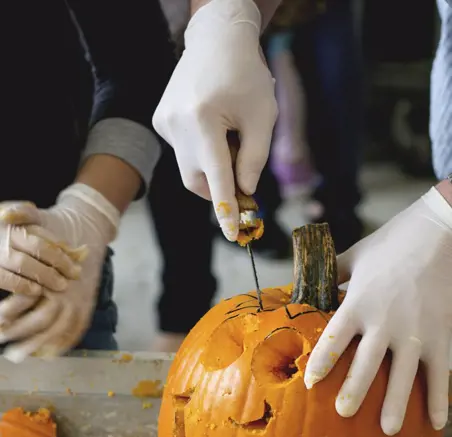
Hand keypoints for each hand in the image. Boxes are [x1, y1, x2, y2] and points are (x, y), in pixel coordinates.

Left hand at [0, 184, 119, 361]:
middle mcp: (67, 291)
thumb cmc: (57, 228)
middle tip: (1, 343)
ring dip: (36, 345)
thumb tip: (4, 215)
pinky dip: (61, 345)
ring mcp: (78, 301)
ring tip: (16, 355)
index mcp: (53, 273)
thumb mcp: (38, 218)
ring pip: (57, 330)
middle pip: (42, 320)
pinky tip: (45, 354)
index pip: (28, 298)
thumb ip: (19, 214)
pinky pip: (75, 331)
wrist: (89, 229)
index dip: (10, 311)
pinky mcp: (85, 306)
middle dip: (19, 333)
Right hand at [152, 0, 277, 240]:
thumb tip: (244, 192)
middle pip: (200, 180)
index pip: (217, 179)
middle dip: (221, 186)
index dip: (227, 211)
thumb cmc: (246, 76)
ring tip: (227, 136)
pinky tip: (210, 123)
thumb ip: (254, 160)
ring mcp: (164, 123)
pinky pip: (182, 152)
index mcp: (203, 121)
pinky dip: (200, 151)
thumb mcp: (263, 118)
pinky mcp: (160, 121)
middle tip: (242, 173)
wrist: (216, 39)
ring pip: (190, 169)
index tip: (233, 236)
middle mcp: (177, 125)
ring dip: (211, 166)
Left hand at [304, 187, 451, 434]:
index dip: (321, 364)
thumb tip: (308, 285)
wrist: (442, 231)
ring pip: (404, 377)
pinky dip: (439, 399)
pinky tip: (437, 424)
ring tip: (388, 431)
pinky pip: (441, 374)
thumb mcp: (356, 255)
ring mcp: (417, 332)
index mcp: (359, 303)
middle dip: (354, 391)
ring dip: (396, 405)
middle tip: (343, 413)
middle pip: (365, 365)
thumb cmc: (393, 242)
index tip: (310, 384)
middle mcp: (385, 323)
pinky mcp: (442, 336)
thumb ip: (332, 274)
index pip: (333, 340)